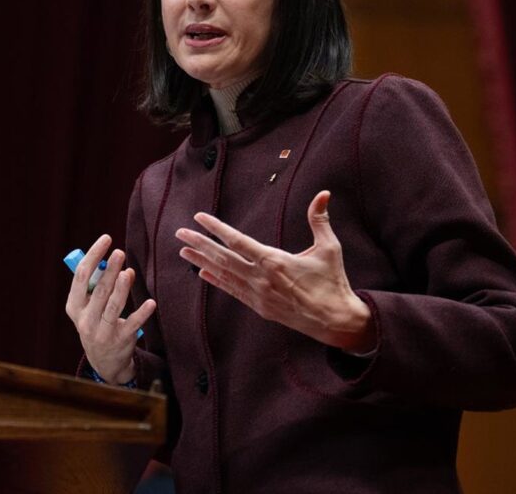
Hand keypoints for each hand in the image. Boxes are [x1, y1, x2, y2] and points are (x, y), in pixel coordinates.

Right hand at [65, 234, 156, 383]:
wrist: (103, 360)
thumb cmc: (96, 321)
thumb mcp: (89, 306)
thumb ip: (99, 285)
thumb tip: (118, 264)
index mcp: (74, 306)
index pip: (81, 275)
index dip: (93, 255)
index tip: (106, 239)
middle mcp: (85, 320)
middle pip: (98, 290)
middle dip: (109, 270)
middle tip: (120, 252)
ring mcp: (102, 332)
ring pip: (113, 306)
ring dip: (121, 288)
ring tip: (128, 271)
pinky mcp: (120, 340)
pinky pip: (132, 324)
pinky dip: (142, 313)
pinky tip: (151, 303)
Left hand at [175, 191, 374, 352]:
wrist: (335, 322)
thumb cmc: (333, 282)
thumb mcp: (329, 248)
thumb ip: (320, 220)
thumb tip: (324, 193)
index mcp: (275, 261)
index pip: (238, 242)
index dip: (216, 229)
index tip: (199, 218)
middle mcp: (261, 279)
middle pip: (223, 259)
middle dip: (200, 244)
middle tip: (180, 233)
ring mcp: (258, 295)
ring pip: (223, 275)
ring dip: (202, 262)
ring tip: (183, 252)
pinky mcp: (260, 307)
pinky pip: (232, 291)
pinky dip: (216, 281)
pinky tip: (202, 273)